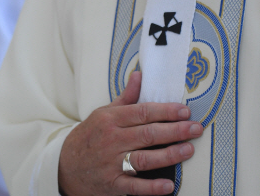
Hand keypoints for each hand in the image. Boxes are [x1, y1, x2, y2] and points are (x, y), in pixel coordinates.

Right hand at [58, 71, 202, 194]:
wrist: (64, 166)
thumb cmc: (90, 135)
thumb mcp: (104, 112)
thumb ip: (126, 97)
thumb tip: (140, 74)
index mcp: (112, 119)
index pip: (143, 112)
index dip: (166, 111)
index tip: (185, 111)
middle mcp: (112, 140)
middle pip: (148, 134)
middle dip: (175, 131)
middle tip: (196, 129)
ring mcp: (112, 163)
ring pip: (144, 159)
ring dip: (169, 155)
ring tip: (189, 150)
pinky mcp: (112, 185)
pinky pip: (134, 187)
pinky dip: (152, 187)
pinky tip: (169, 185)